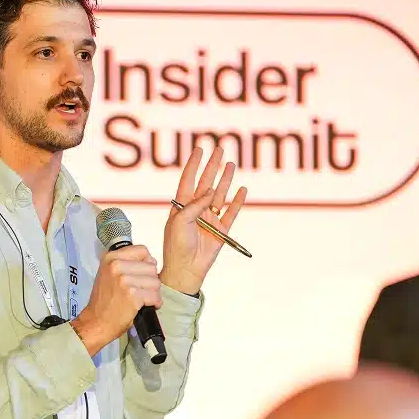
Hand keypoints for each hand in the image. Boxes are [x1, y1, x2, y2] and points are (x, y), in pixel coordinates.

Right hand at [71, 245, 161, 356]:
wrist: (96, 321)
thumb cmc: (104, 300)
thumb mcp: (108, 273)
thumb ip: (126, 262)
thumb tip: (151, 260)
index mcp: (111, 257)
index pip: (142, 250)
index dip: (146, 263)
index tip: (141, 274)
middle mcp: (116, 266)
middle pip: (151, 267)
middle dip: (150, 280)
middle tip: (140, 290)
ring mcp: (124, 281)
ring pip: (155, 282)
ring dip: (153, 292)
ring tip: (142, 298)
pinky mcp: (132, 296)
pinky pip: (155, 296)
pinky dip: (154, 303)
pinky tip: (146, 306)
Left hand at [160, 145, 246, 294]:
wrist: (186, 269)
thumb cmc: (176, 246)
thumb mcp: (179, 222)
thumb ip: (194, 205)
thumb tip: (210, 191)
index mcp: (182, 206)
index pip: (188, 180)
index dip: (193, 164)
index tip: (199, 149)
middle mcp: (196, 210)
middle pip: (206, 183)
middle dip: (212, 166)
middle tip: (219, 150)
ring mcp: (209, 220)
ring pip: (220, 195)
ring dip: (225, 179)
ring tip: (231, 164)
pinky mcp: (221, 230)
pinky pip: (231, 213)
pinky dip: (237, 201)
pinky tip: (242, 189)